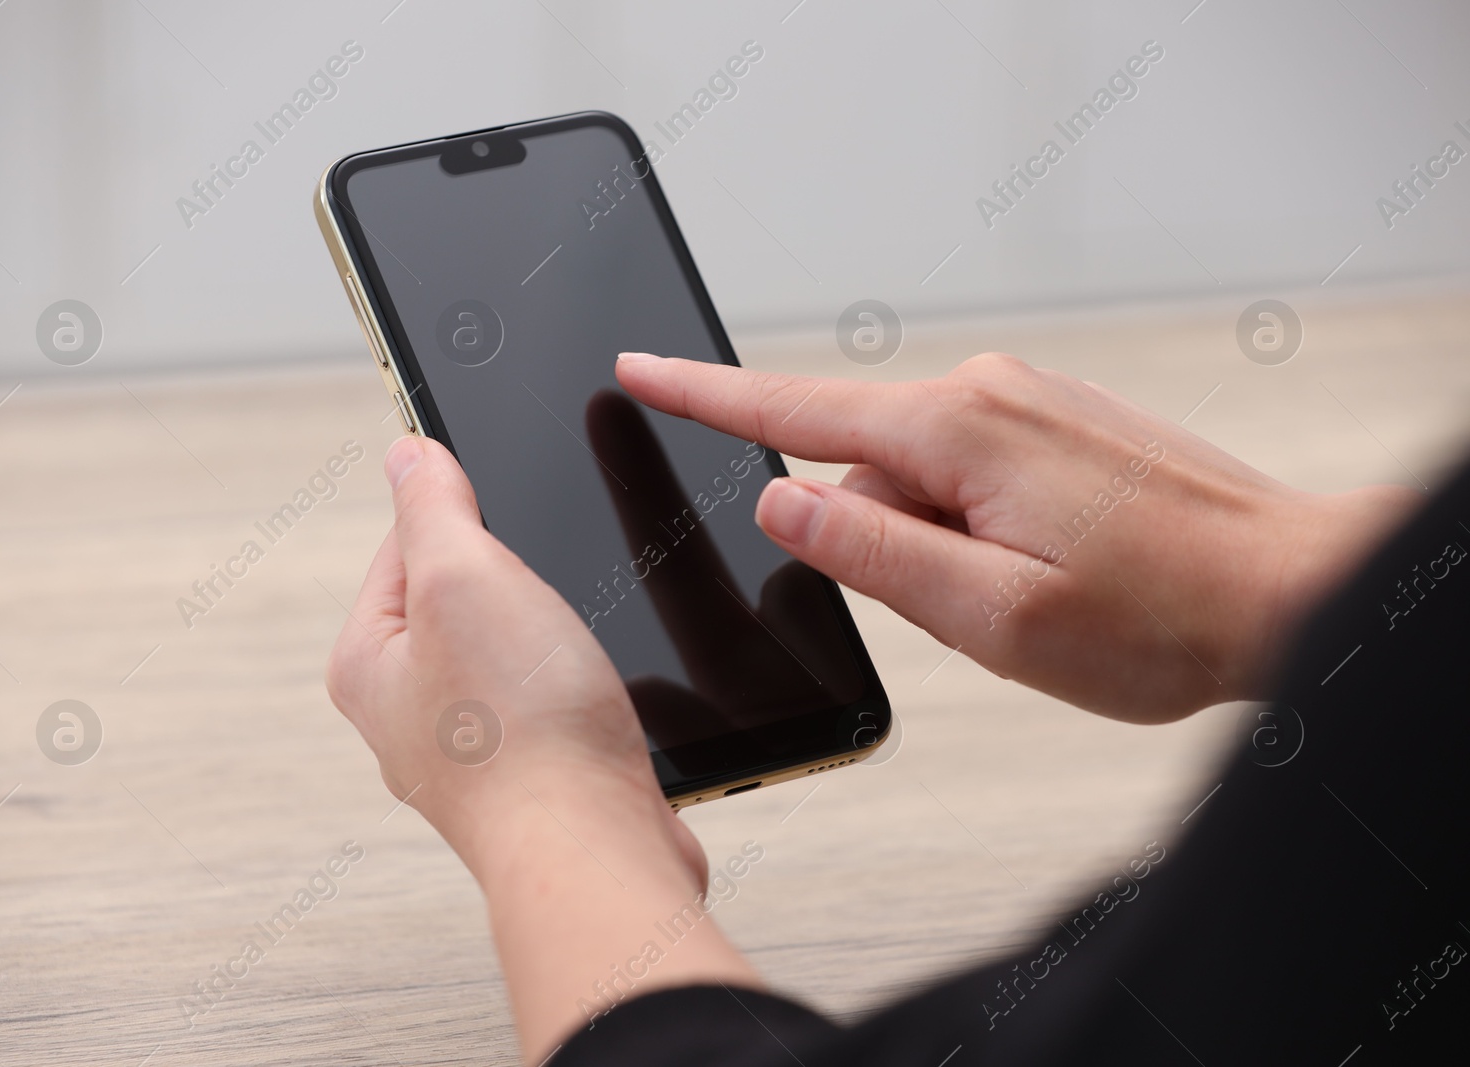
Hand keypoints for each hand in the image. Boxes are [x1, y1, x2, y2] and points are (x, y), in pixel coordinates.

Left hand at [324, 435, 758, 1061]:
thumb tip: (408, 453)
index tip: (511, 511)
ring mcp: (471, 752)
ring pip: (517, 649)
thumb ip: (431, 506)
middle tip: (550, 593)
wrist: (594, 851)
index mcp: (367, 663)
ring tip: (574, 655)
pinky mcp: (533, 778)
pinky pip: (553, 702)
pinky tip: (599, 697)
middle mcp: (407, 713)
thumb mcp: (463, 576)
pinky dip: (581, 688)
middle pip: (464, 595)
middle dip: (519, 580)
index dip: (465, 512)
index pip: (404, 542)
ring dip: (557, 635)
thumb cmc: (524, 731)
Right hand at [617, 351, 1418, 721]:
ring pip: (918, 480)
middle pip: (862, 468)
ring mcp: (1029, 402)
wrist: (1290, 590)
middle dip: (880, 544)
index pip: (792, 409)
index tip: (639, 369)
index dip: (703, 396)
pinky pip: (968, 475)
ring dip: (940, 548)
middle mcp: (989, 394)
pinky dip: (978, 531)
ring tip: (1033, 600)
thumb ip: (870, 553)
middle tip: (972, 610)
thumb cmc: (1160, 618)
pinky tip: (1049, 572)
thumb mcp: (990, 617)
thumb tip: (778, 504)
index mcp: (958, 434)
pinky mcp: (1055, 424)